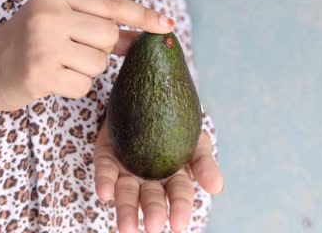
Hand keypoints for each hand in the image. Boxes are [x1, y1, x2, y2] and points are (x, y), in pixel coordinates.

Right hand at [0, 0, 173, 124]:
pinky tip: (51, 79)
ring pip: (99, 64)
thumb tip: (143, 35)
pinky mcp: (40, 72)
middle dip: (100, 50)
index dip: (142, 16)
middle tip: (72, 50)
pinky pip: (84, 85)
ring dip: (85, 70)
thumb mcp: (61, 24)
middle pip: (109, 36)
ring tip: (57, 63)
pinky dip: (73, 87)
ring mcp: (43, 42)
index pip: (111, 4)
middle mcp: (49, 13)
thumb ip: (101, 28)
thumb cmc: (28, 44)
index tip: (166, 26)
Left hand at [94, 122, 223, 232]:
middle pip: (150, 199)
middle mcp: (149, 179)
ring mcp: (126, 169)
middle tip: (152, 228)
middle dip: (152, 212)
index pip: (178, 195)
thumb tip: (217, 188)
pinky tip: (105, 194)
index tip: (178, 225)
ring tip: (126, 229)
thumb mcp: (196, 141)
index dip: (179, 209)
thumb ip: (204, 164)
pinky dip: (104, 182)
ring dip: (126, 210)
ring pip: (126, 193)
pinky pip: (105, 171)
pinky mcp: (106, 157)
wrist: (150, 101)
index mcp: (174, 178)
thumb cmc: (178, 125)